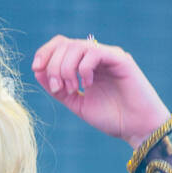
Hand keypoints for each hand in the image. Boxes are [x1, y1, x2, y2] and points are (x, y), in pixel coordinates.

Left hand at [31, 35, 170, 149]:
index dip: (45, 53)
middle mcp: (96, 57)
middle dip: (53, 65)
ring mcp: (108, 56)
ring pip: (78, 46)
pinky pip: (94, 53)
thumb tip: (37, 72)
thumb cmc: (111, 117)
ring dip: (66, 68)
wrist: (136, 128)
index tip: (36, 69)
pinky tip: (88, 85)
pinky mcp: (120, 59)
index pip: (61, 46)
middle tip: (58, 88)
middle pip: (66, 44)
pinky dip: (84, 69)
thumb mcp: (76, 103)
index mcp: (85, 65)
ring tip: (71, 88)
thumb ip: (57, 89)